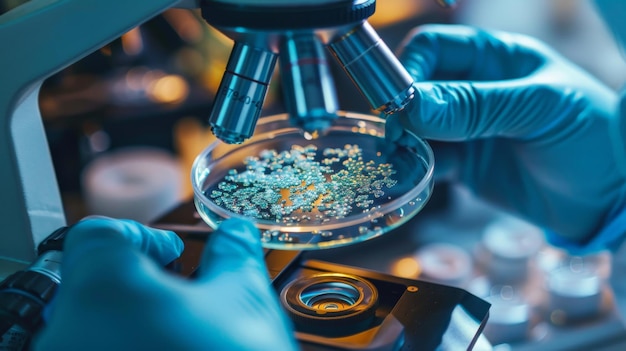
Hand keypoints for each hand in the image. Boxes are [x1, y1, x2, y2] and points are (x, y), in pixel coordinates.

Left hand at [32, 217, 297, 350]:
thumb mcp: (245, 304)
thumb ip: (234, 254)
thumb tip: (236, 231)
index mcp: (103, 292)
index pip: (100, 234)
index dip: (143, 235)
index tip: (172, 253)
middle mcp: (67, 337)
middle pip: (92, 287)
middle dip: (142, 288)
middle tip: (186, 301)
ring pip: (92, 332)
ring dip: (134, 327)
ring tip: (183, 341)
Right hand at [387, 24, 625, 249]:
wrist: (608, 199)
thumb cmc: (590, 138)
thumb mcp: (539, 110)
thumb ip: (476, 105)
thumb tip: (414, 106)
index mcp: (495, 59)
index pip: (433, 48)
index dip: (410, 68)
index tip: (401, 101)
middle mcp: (474, 90)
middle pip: (416, 87)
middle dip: (403, 109)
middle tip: (400, 133)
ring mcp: (466, 128)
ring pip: (416, 127)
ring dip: (405, 141)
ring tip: (405, 157)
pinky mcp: (463, 164)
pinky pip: (427, 160)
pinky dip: (415, 167)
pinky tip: (415, 175)